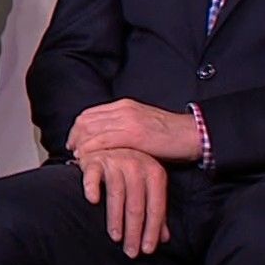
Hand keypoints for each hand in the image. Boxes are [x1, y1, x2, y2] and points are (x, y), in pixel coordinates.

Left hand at [67, 98, 201, 162]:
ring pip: (91, 130)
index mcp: (124, 105)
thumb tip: (106, 139)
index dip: (77, 129)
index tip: (74, 142)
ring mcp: (128, 121)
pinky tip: (88, 160)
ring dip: (81, 145)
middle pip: (86, 120)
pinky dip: (91, 150)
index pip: (90, 113)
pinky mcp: (134, 134)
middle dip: (75, 137)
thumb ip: (123, 126)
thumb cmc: (169, 134)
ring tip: (78, 158)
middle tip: (73, 152)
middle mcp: (123, 109)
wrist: (192, 134)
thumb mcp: (142, 123)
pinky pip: (103, 141)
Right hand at [78, 148, 171, 257]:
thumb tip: (164, 238)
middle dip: (134, 231)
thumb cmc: (131, 170)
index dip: (152, 230)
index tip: (147, 249)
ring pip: (117, 195)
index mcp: (154, 173)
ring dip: (116, 218)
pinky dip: (92, 187)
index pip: (155, 207)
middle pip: (137, 204)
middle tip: (130, 251)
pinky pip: (92, 175)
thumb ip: (156, 212)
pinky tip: (93, 201)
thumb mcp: (149, 187)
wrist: (110, 142)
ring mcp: (115, 161)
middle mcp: (137, 165)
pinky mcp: (94, 159)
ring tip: (115, 237)